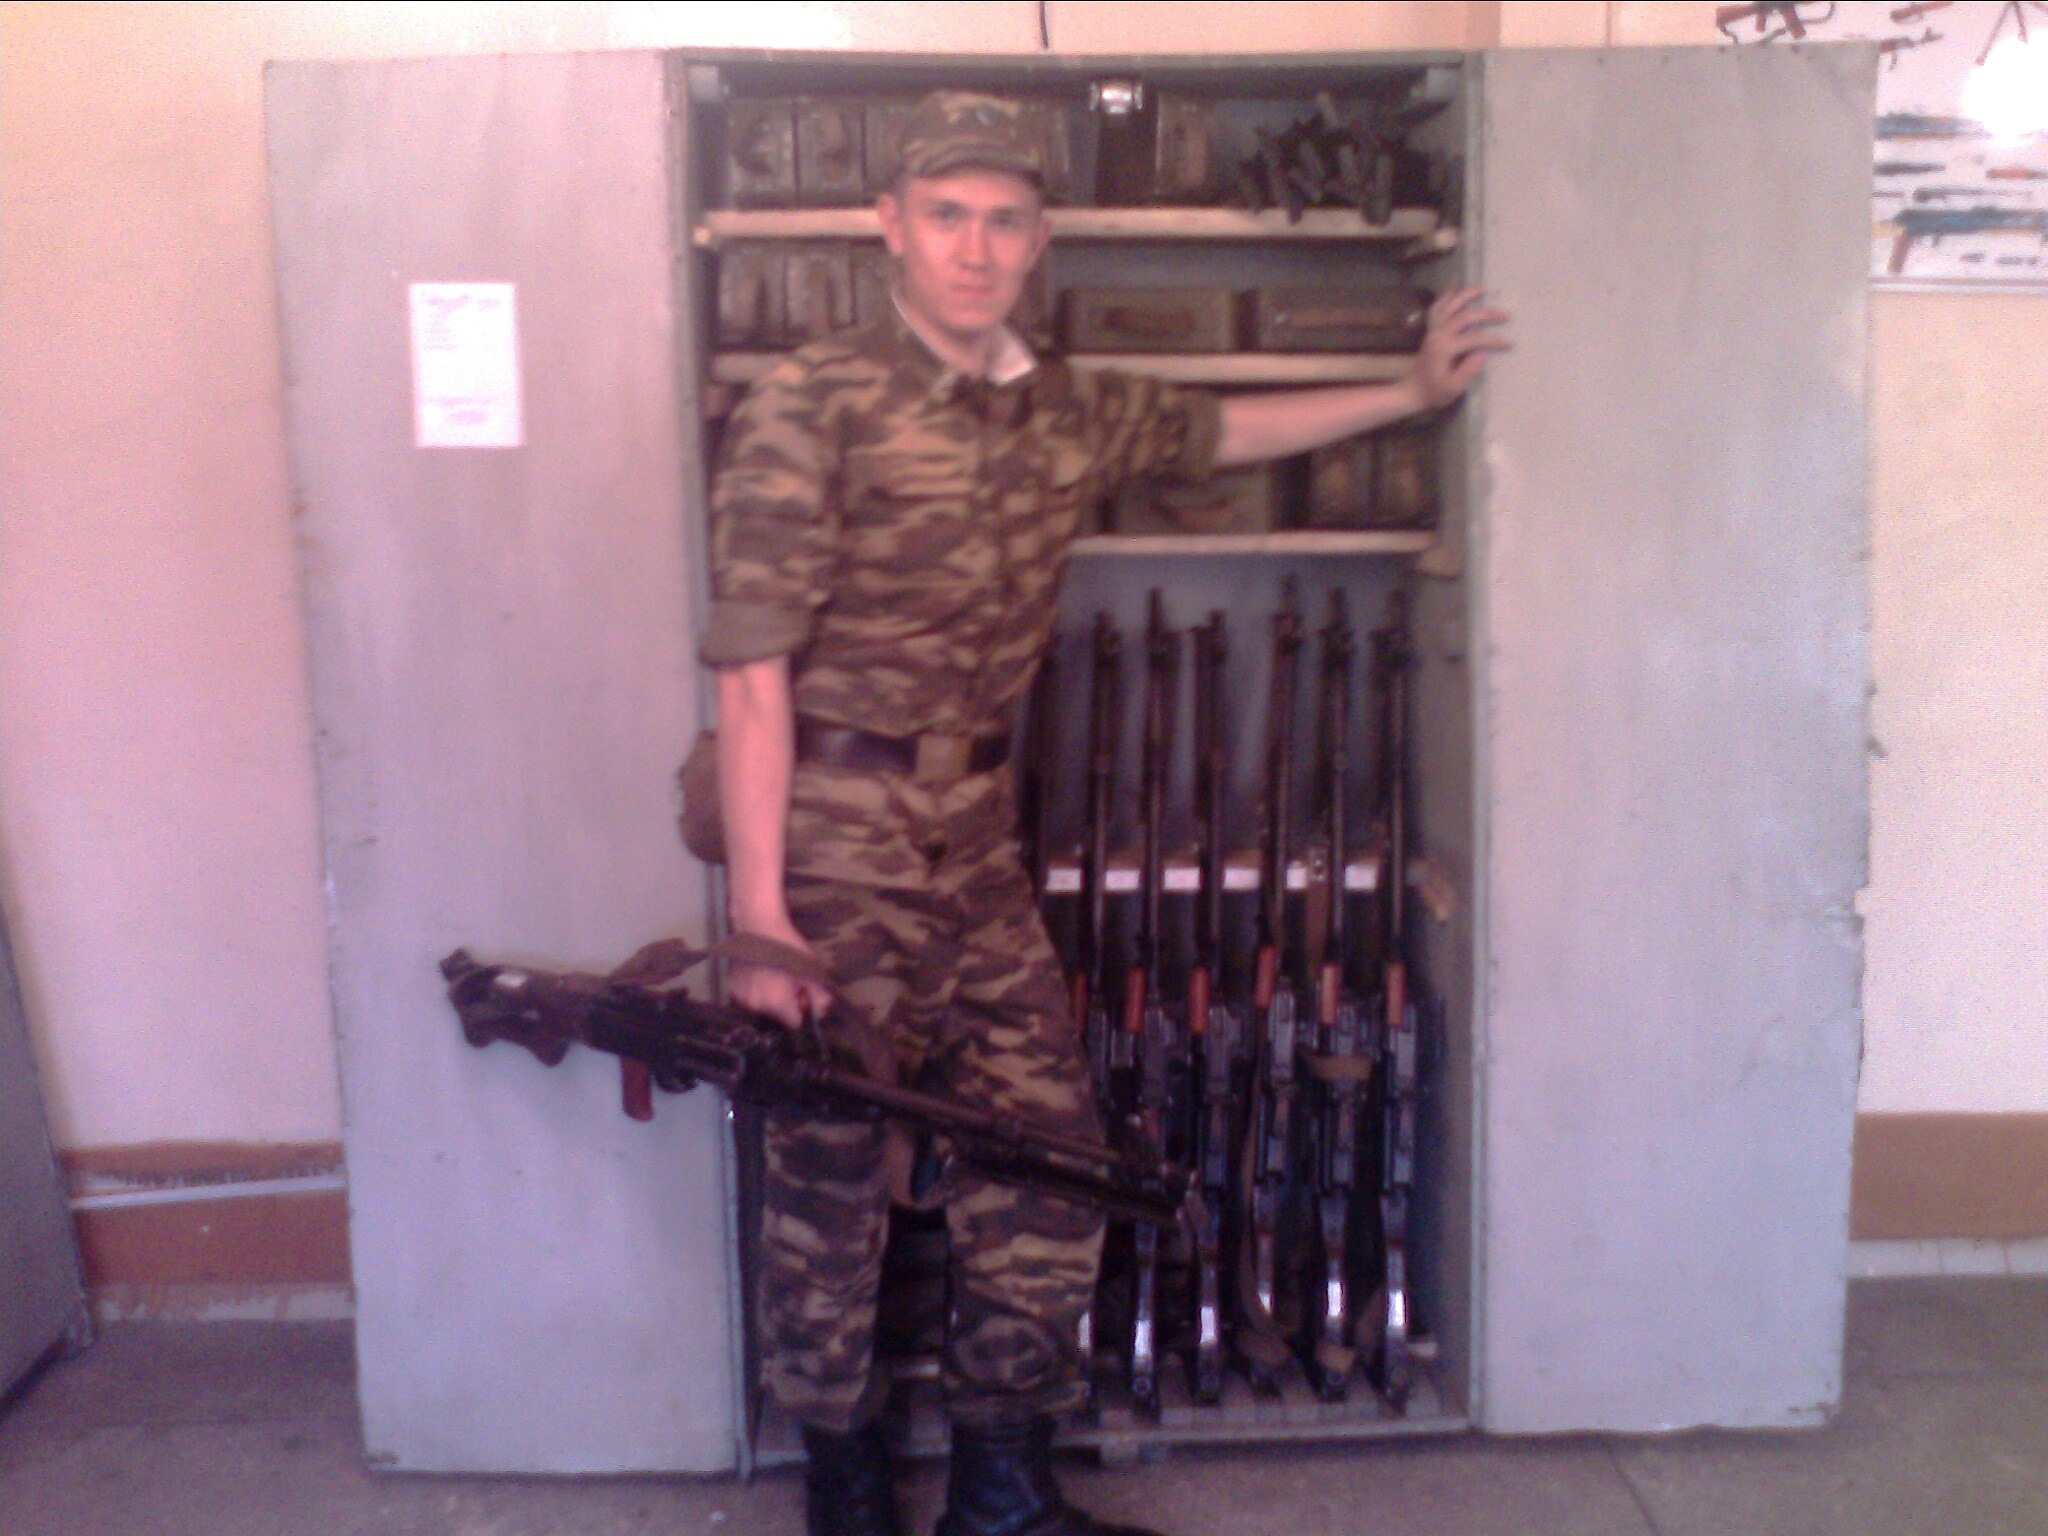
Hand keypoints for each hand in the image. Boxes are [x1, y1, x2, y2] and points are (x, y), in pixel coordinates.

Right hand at [726, 919, 833, 1029]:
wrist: (758, 925)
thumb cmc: (787, 947)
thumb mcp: (811, 970)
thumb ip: (820, 997)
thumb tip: (820, 1013)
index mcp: (776, 1004)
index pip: (795, 1023)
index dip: (802, 1009)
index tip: (802, 993)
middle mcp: (755, 1006)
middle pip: (778, 1016)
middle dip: (786, 1003)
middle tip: (789, 979)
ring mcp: (740, 998)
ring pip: (763, 1007)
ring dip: (770, 997)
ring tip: (774, 974)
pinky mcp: (731, 989)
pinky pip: (749, 997)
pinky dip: (756, 990)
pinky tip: (760, 972)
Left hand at [1411, 286, 1510, 410]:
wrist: (1412, 391)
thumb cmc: (1434, 392)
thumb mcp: (1453, 388)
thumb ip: (1468, 370)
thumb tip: (1483, 353)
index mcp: (1445, 348)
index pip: (1475, 338)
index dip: (1493, 340)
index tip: (1510, 343)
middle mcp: (1439, 334)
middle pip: (1465, 316)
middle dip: (1487, 313)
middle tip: (1505, 315)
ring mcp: (1433, 330)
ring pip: (1450, 306)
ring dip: (1466, 295)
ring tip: (1482, 288)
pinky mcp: (1431, 330)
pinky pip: (1437, 308)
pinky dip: (1447, 296)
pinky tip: (1455, 287)